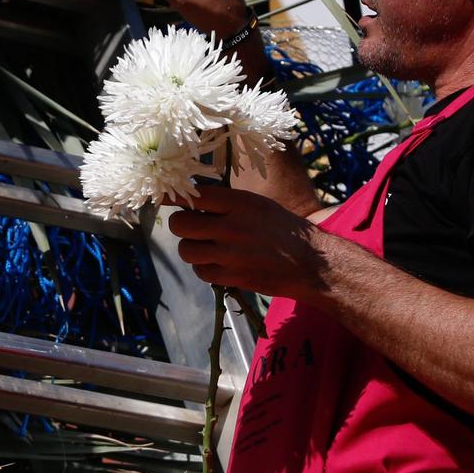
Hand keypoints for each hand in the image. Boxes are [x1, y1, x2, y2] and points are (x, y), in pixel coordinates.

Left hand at [167, 183, 336, 298]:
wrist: (311, 264)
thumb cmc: (284, 230)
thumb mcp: (258, 205)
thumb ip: (227, 203)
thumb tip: (193, 200)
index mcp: (239, 203)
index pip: (194, 195)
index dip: (173, 196)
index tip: (162, 196)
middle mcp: (231, 227)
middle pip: (181, 224)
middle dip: (181, 225)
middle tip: (191, 226)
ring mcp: (229, 254)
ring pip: (186, 250)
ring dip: (191, 248)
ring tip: (206, 246)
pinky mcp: (231, 277)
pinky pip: (200, 271)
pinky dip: (204, 267)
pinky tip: (217, 263)